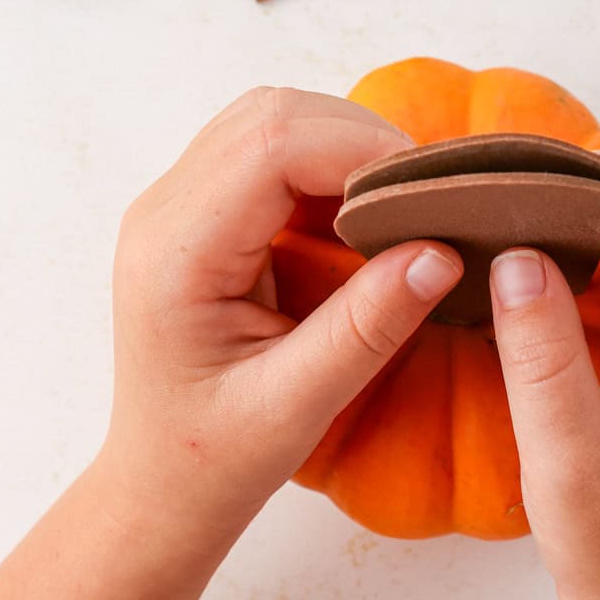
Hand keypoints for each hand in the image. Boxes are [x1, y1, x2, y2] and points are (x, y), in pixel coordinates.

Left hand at [92, 87, 461, 567]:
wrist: (160, 485)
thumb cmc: (216, 458)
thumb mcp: (296, 406)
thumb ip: (365, 328)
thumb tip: (440, 252)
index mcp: (175, 254)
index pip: (271, 145)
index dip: (361, 151)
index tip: (432, 195)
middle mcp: (163, 213)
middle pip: (271, 114)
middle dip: (360, 140)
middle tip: (427, 199)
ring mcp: (175, 206)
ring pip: (270, 119)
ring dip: (344, 147)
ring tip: (400, 208)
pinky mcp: (198, 213)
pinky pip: (266, 152)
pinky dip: (325, 167)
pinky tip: (362, 217)